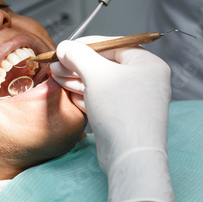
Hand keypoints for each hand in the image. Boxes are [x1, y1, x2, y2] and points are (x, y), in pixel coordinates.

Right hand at [51, 37, 174, 201]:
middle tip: (55, 65)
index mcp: (146, 64)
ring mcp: (134, 99)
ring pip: (101, 82)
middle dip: (77, 64)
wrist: (130, 156)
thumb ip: (79, 55)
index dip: (86, 45)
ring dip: (77, 78)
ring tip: (56, 76)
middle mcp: (144, 80)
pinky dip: (85, 94)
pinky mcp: (124, 116)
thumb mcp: (96, 74)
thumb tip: (65, 46)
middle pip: (105, 64)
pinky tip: (69, 92)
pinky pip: (103, 99)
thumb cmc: (120, 110)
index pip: (113, 45)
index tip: (65, 48)